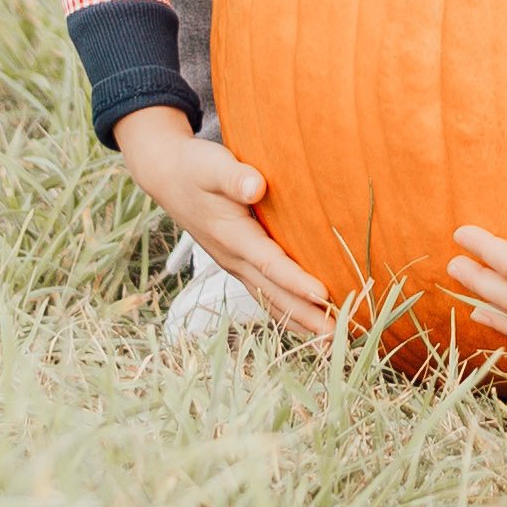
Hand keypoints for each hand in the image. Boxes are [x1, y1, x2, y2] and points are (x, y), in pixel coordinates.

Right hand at [114, 106, 331, 336]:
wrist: (168, 177)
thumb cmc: (195, 168)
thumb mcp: (212, 165)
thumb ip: (235, 176)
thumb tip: (256, 186)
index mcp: (231, 235)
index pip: (269, 263)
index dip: (294, 280)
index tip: (323, 294)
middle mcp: (234, 258)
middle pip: (273, 293)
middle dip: (305, 315)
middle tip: (338, 336)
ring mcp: (235, 264)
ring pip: (270, 300)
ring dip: (299, 321)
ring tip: (331, 341)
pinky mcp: (239, 264)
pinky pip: (266, 294)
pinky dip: (287, 311)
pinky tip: (308, 322)